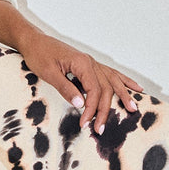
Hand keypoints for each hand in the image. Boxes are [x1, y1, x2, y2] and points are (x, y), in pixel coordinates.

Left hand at [17, 31, 142, 135]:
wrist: (34, 41)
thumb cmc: (39, 55)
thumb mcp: (49, 73)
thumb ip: (65, 88)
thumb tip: (81, 104)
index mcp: (82, 63)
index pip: (93, 90)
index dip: (91, 109)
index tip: (85, 123)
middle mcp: (90, 62)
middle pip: (105, 88)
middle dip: (104, 110)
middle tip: (99, 128)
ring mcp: (91, 62)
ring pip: (112, 81)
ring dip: (123, 95)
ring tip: (133, 108)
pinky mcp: (89, 64)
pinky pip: (110, 73)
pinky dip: (123, 81)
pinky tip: (134, 87)